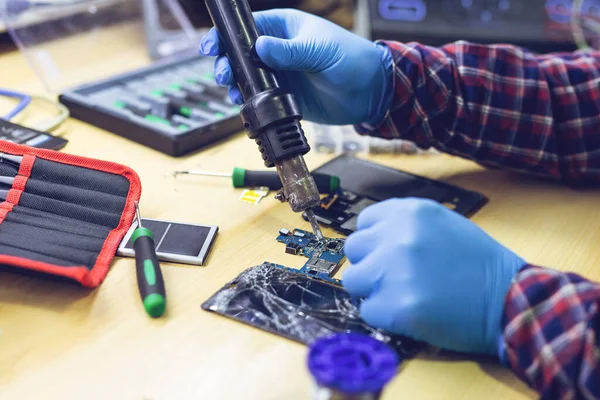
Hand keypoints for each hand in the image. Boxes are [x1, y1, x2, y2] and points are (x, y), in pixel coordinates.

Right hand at [199, 9, 392, 125]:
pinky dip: (249, 102)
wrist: (370, 92)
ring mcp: (279, 74)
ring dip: (234, 84)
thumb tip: (260, 48)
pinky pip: (259, 98)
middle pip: (239, 54)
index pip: (246, 28)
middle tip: (224, 74)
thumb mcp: (320, 49)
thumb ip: (290, 51)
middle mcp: (276, 50)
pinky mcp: (283, 97)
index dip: (226, 36)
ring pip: (246, 78)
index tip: (212, 45)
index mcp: (283, 28)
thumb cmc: (351, 58)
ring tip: (233, 91)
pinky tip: (244, 104)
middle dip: (226, 63)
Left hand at [342, 198, 525, 355]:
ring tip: (401, 296)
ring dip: (372, 291)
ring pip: (353, 281)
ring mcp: (395, 272)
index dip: (375, 242)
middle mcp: (398, 237)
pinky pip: (367, 311)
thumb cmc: (480, 264)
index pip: (364, 222)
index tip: (385, 254)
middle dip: (370, 264)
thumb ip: (405, 226)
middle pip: (354, 250)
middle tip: (394, 278)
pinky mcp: (397, 307)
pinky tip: (410, 313)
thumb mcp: (443, 224)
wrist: (511, 298)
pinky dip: (384, 316)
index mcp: (410, 212)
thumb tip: (372, 240)